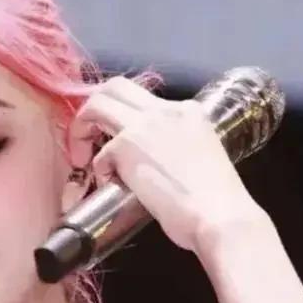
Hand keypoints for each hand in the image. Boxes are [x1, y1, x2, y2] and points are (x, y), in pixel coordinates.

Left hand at [71, 76, 265, 255]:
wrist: (219, 215)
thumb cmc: (216, 202)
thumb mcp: (201, 159)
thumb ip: (178, 151)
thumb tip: (157, 163)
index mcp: (189, 111)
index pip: (145, 99)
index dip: (124, 116)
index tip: (118, 141)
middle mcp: (165, 110)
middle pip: (115, 87)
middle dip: (94, 109)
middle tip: (89, 141)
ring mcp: (144, 125)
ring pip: (97, 104)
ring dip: (82, 130)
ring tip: (83, 161)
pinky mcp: (126, 146)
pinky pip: (99, 153)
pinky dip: (98, 170)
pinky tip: (110, 187)